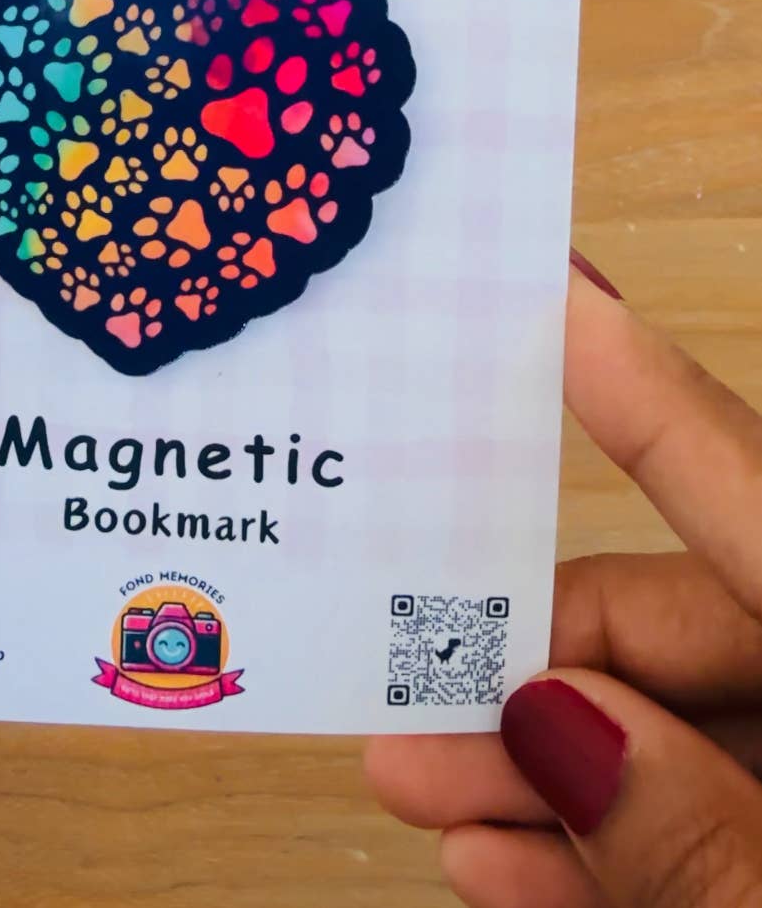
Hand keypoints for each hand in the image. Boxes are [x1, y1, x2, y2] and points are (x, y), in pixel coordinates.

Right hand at [366, 266, 761, 906]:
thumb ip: (706, 841)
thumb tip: (556, 719)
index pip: (757, 498)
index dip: (648, 395)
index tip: (551, 291)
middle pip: (701, 633)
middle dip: (542, 670)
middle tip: (413, 709)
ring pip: (689, 747)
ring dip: (552, 779)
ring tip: (425, 798)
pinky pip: (712, 839)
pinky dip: (611, 862)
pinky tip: (505, 875)